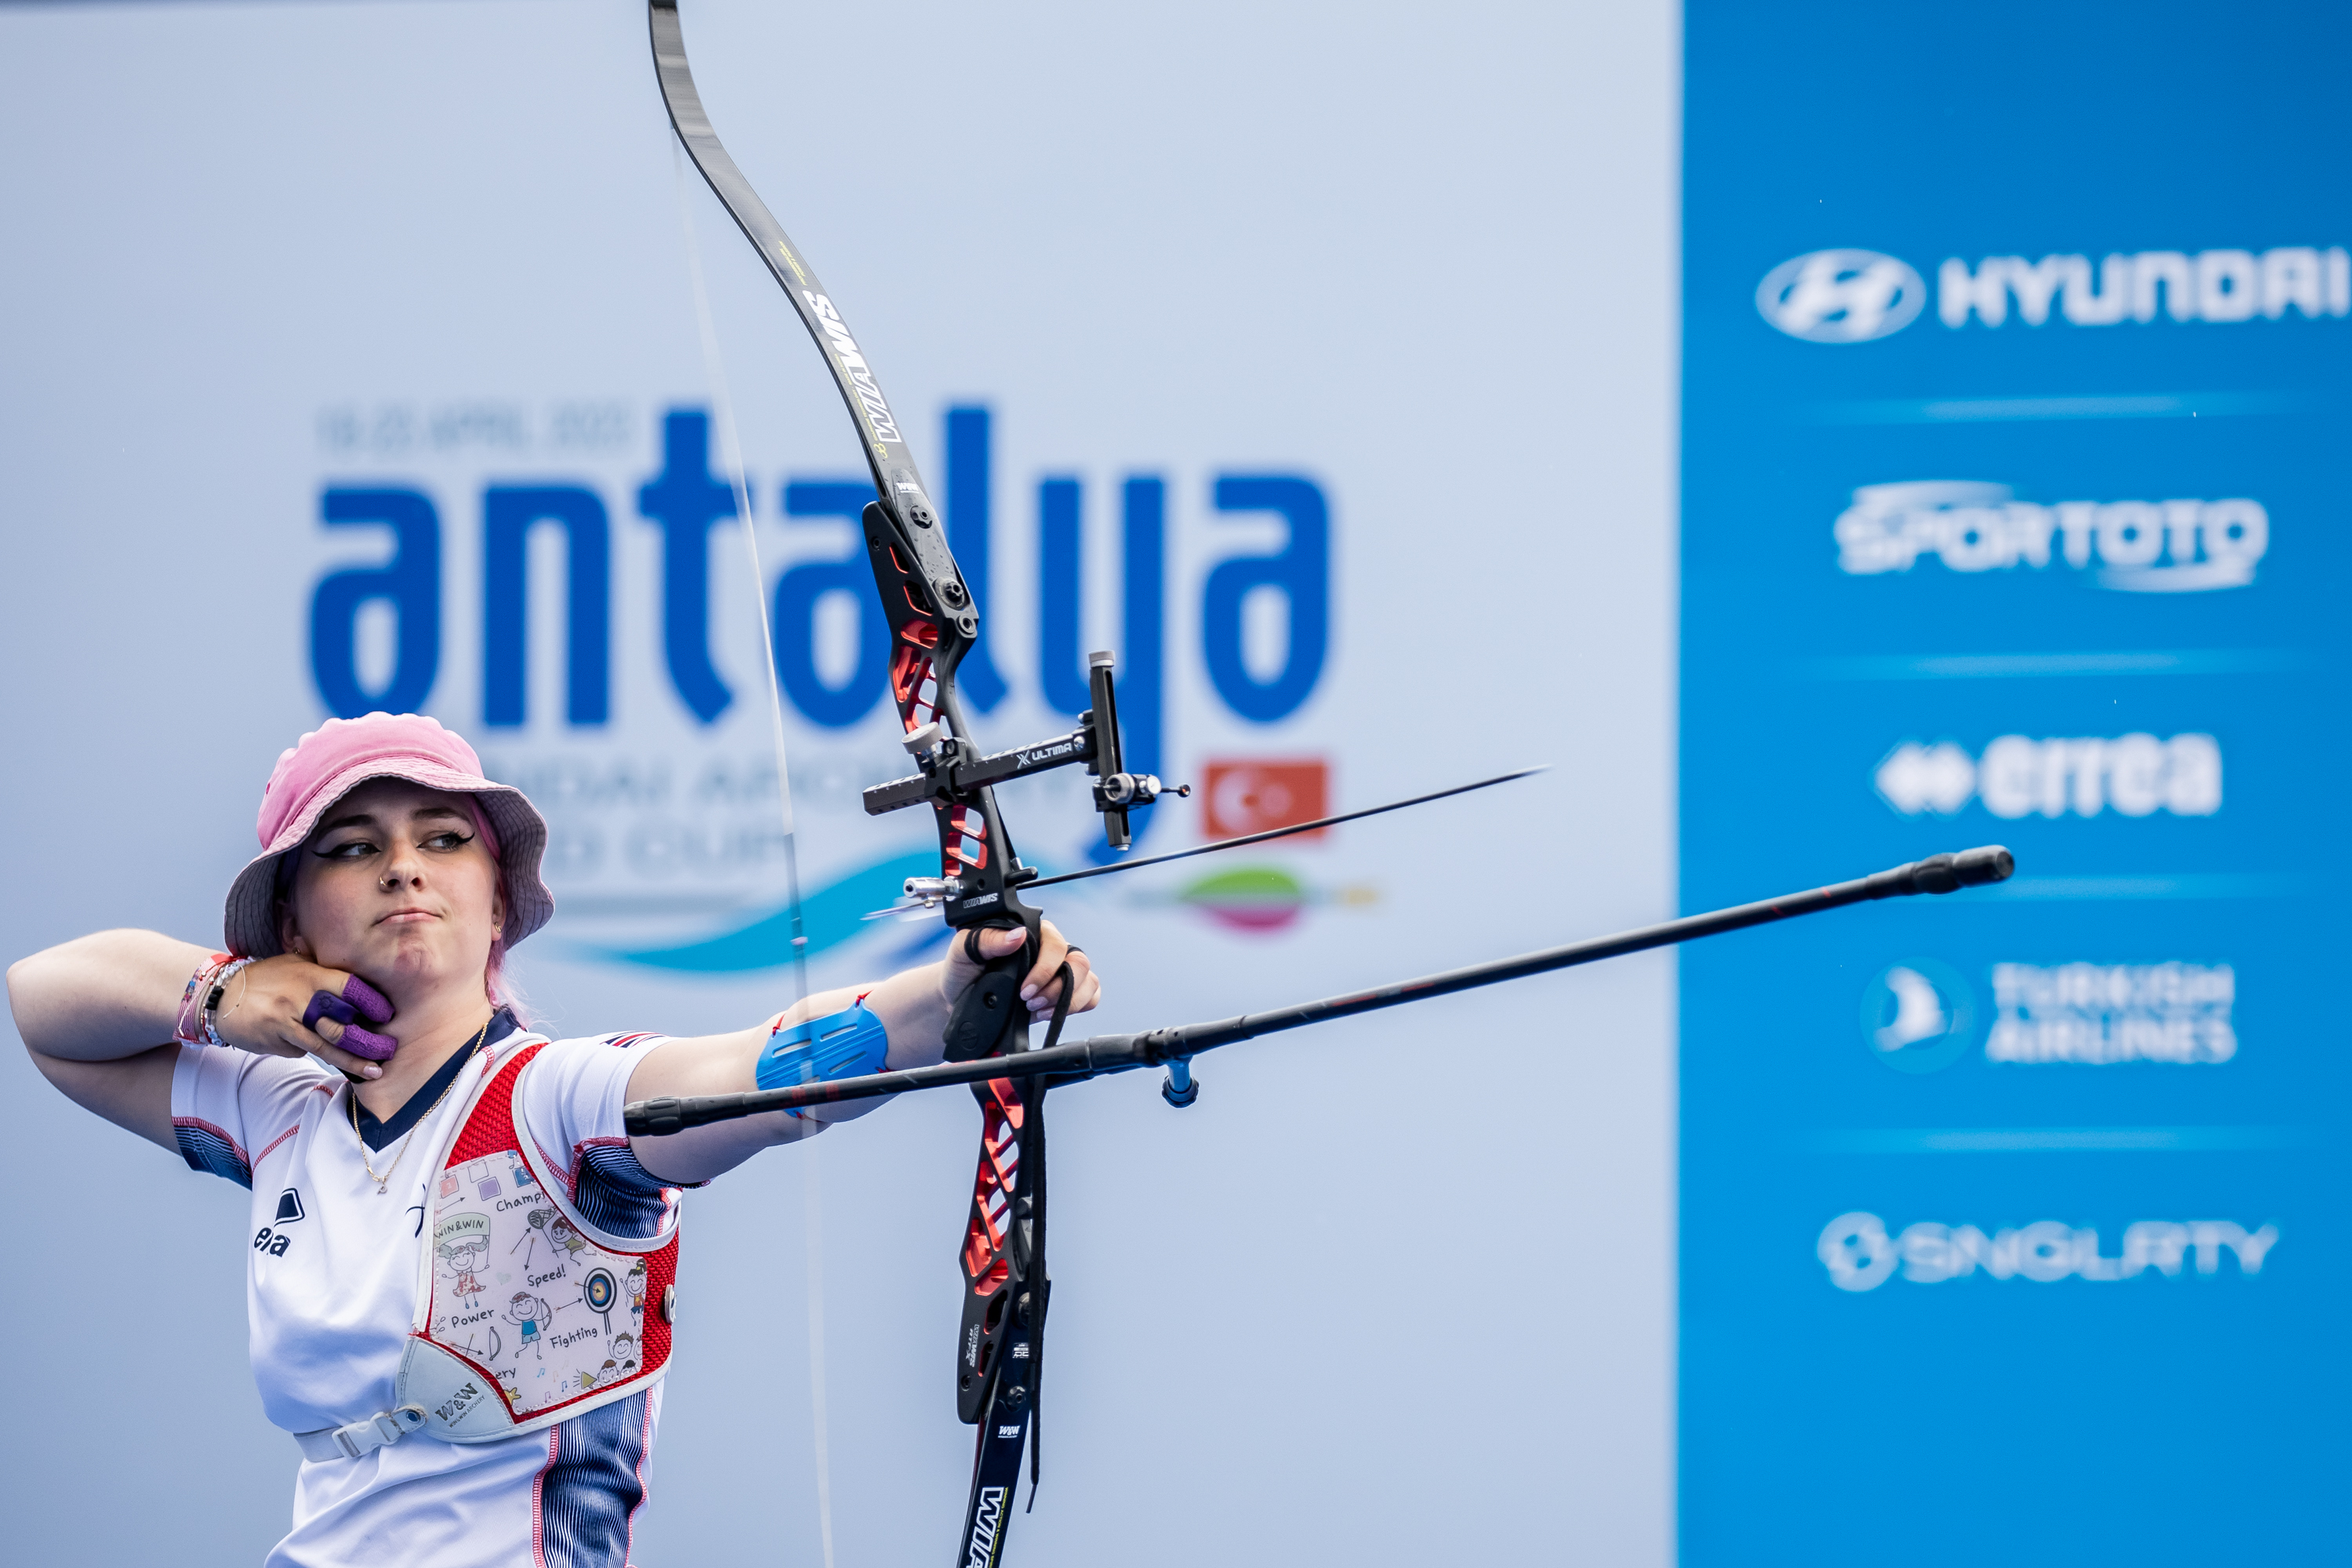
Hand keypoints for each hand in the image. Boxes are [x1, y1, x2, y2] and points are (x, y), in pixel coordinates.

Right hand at [213, 956, 398, 1079]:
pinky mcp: (275, 1041)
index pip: (350, 988)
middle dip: (369, 1041)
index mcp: (310, 975)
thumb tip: (357, 971)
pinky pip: (302, 1050)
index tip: (389, 1015)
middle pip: (343, 1024)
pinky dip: (310, 1050)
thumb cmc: (265, 978)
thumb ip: (322, 967)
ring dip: (353, 1061)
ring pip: (326, 1046)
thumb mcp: (293, 963)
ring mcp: (287, 1022)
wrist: (221, 997)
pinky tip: (305, 1045)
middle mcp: (300, 999)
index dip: (373, 1002)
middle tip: (389, 1051)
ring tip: (374, 1071)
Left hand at [943, 920, 1100, 1020]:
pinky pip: (1091, 996)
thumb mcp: (964, 950)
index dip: (1045, 969)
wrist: (959, 1000)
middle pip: (1079, 962)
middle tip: (1030, 1001)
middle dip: (1057, 987)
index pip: (1056, 943)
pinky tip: (1049, 1013)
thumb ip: (987, 939)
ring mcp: (1060, 972)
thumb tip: (1017, 935)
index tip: (1024, 989)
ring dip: (1067, 1000)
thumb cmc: (962, 970)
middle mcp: (1050, 951)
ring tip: (1037, 1009)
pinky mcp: (1064, 994)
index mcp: (1032, 933)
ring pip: (1088, 980)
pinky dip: (1078, 1006)